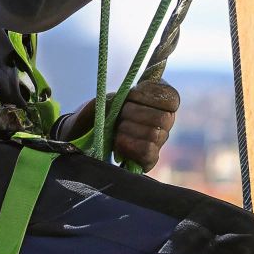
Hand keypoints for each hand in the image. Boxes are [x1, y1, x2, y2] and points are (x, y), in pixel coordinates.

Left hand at [59, 78, 181, 169]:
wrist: (82, 136)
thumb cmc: (96, 114)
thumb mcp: (105, 100)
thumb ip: (120, 95)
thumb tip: (127, 95)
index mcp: (157, 102)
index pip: (172, 97)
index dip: (152, 94)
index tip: (132, 94)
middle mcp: (163, 122)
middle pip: (163, 118)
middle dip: (134, 113)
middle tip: (121, 115)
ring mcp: (158, 141)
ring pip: (153, 134)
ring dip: (127, 129)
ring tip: (116, 131)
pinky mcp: (150, 159)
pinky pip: (147, 152)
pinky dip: (128, 146)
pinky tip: (118, 145)